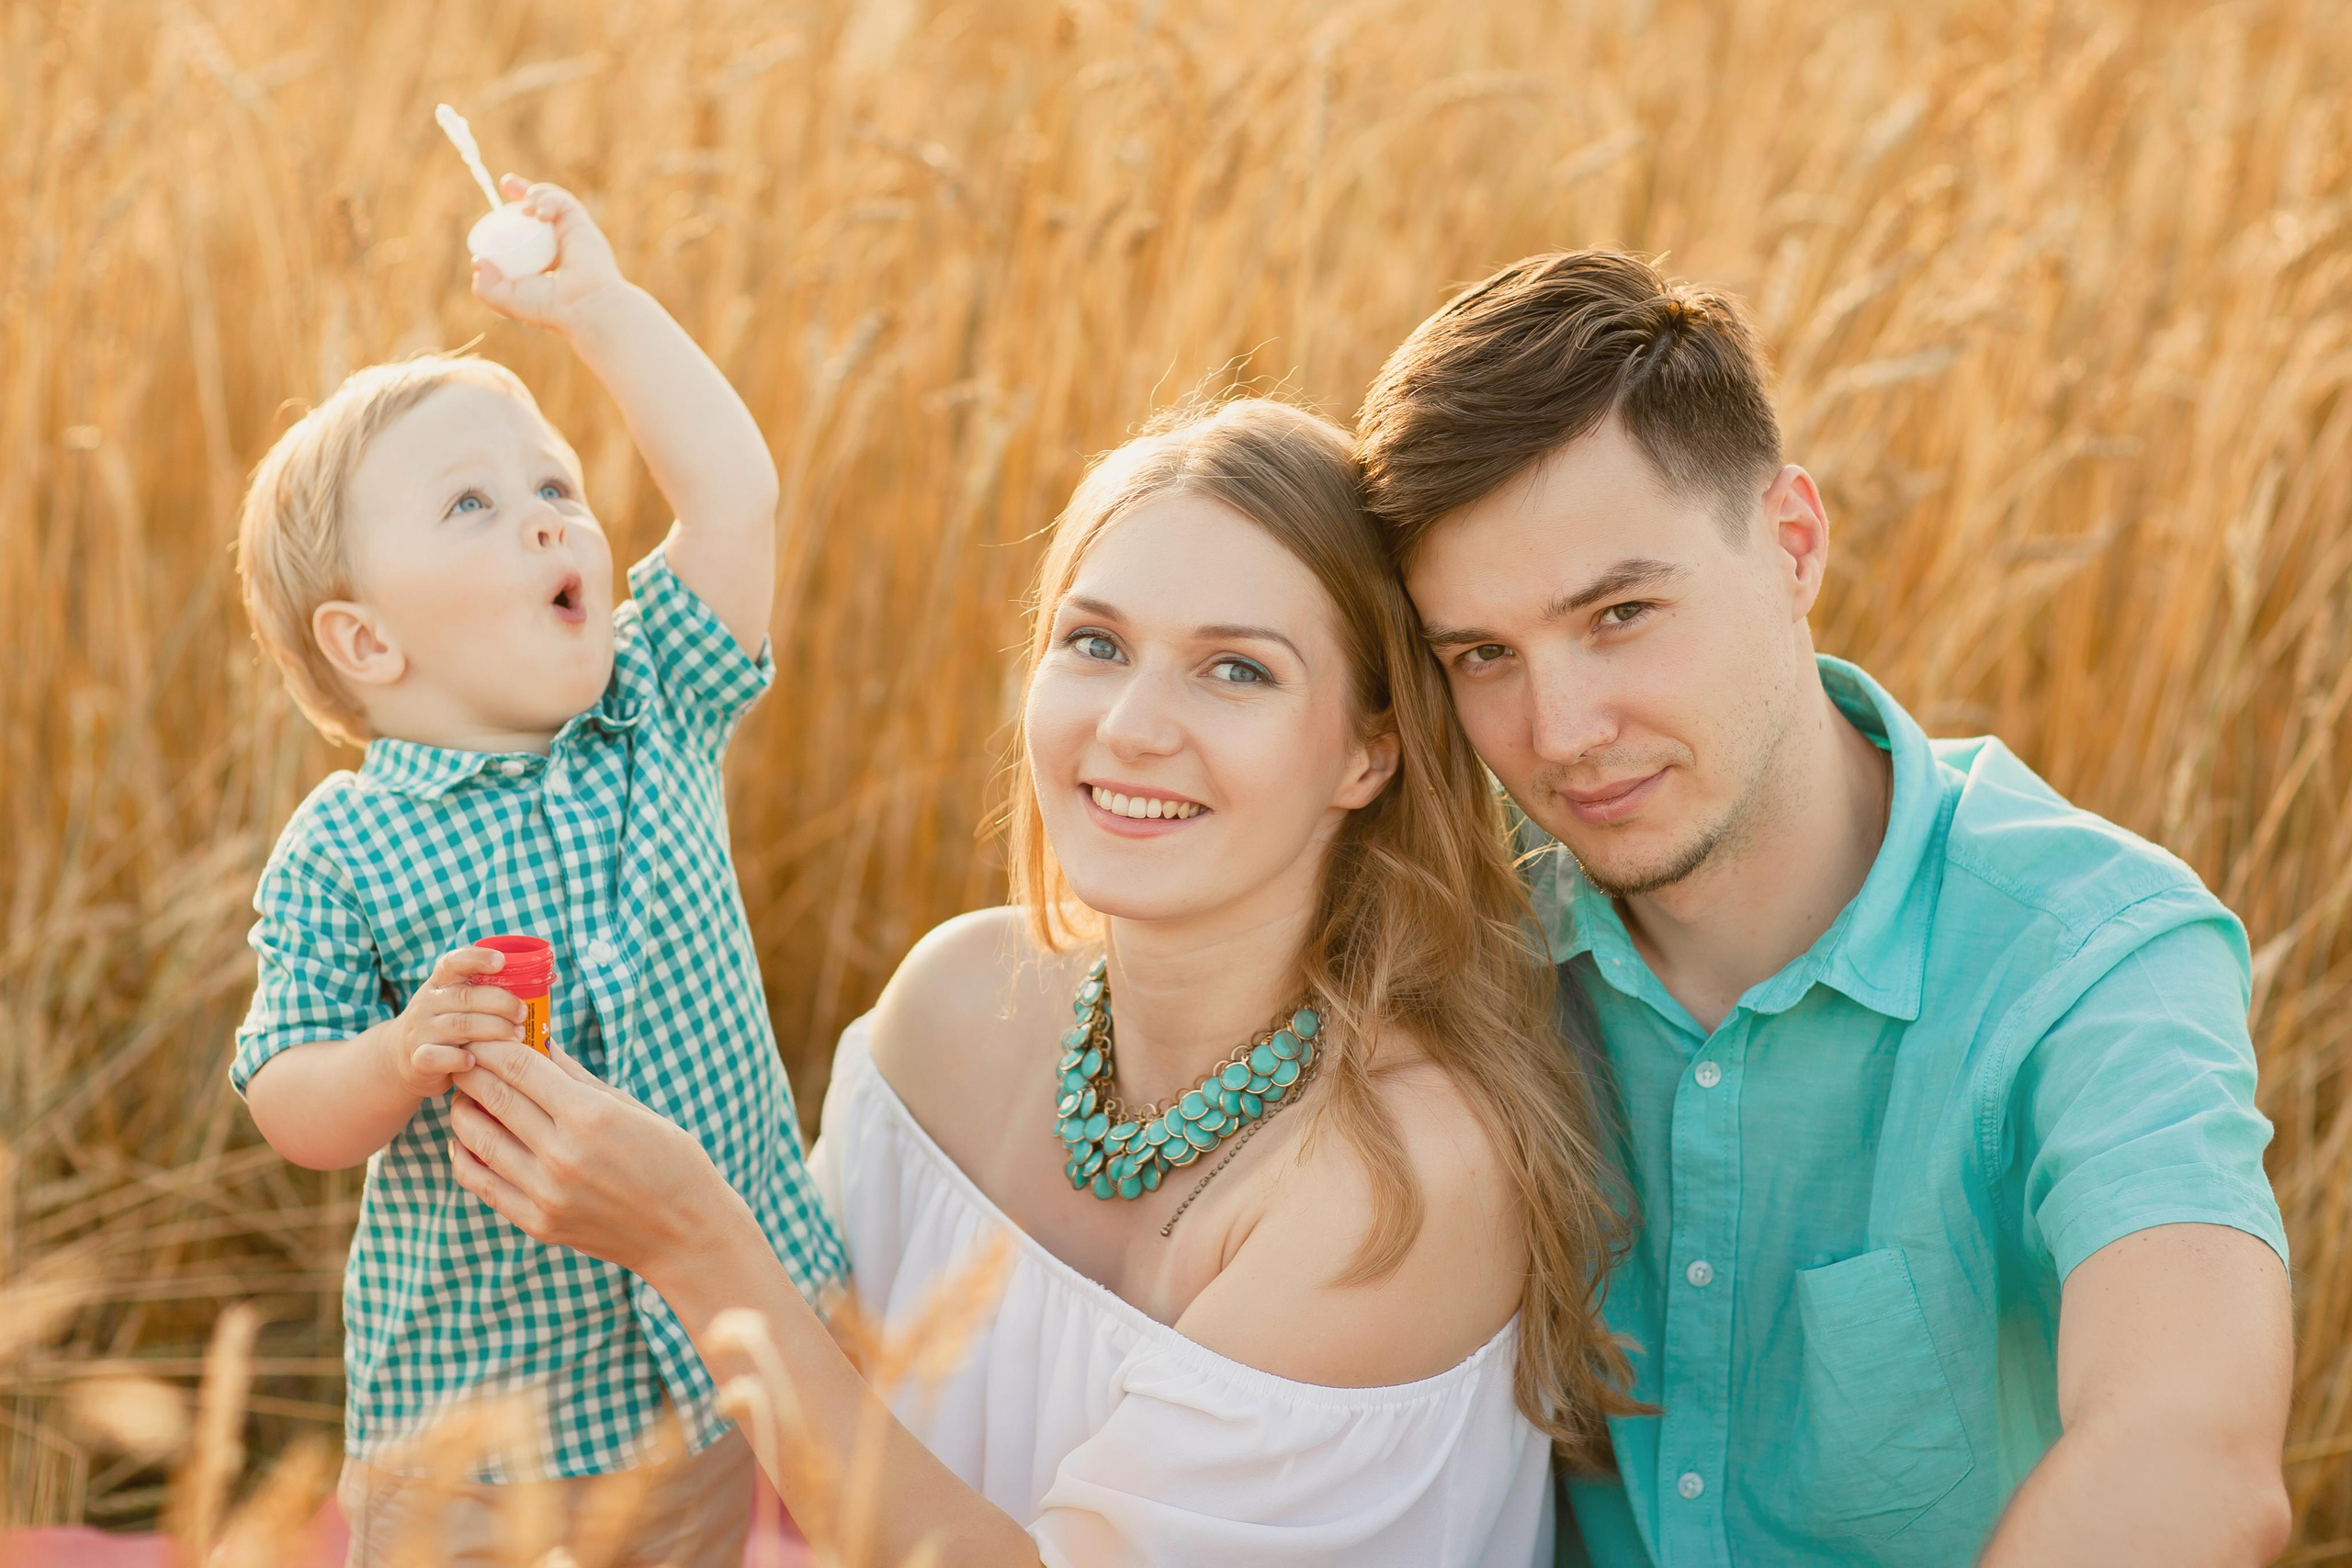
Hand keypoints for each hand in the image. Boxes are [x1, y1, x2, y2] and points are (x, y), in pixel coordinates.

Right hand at [387, 946, 523, 1097]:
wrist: (404, 1058)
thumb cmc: (449, 1026)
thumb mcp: (459, 1003)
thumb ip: (485, 993)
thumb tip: (540, 984)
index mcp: (441, 983)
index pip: (454, 962)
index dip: (477, 958)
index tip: (501, 961)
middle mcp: (428, 1002)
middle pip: (467, 996)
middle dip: (501, 1003)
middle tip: (523, 1013)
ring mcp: (421, 1030)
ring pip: (460, 1026)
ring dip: (493, 1030)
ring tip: (517, 1037)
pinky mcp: (418, 1058)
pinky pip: (438, 1056)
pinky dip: (459, 1059)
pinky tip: (476, 1061)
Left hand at [446, 1039, 729, 1279]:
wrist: (685, 1233)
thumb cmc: (670, 1160)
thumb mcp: (631, 1108)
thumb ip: (578, 1077)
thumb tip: (541, 1043)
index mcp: (591, 1116)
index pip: (520, 1067)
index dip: (492, 1045)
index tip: (481, 1035)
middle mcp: (562, 1154)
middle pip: (493, 1098)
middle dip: (471, 1071)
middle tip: (463, 1058)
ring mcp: (546, 1193)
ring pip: (478, 1139)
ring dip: (463, 1110)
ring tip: (466, 1096)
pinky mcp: (537, 1224)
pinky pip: (482, 1184)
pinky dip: (465, 1157)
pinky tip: (467, 1140)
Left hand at [470, 175, 628, 334]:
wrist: (583, 306)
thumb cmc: (550, 307)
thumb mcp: (508, 300)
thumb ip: (487, 288)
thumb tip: (477, 262)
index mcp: (542, 262)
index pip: (525, 233)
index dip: (510, 218)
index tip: (496, 211)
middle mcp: (557, 246)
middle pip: (538, 210)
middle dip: (523, 192)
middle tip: (507, 183)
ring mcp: (570, 234)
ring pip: (551, 202)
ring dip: (535, 195)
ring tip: (527, 208)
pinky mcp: (581, 225)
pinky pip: (563, 203)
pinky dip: (549, 201)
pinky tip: (541, 214)